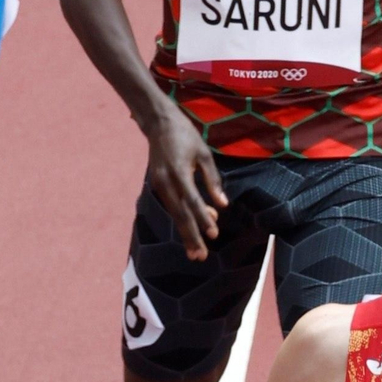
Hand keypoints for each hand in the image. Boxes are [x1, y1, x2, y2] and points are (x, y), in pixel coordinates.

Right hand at [146, 110, 227, 260]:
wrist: (158, 124)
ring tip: (196, 253)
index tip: (214, 235)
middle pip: (181, 214)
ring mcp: (159, 185)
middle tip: (201, 257)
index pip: (193, 201)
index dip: (203, 219)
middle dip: (192, 237)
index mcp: (179, 173)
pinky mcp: (158, 186)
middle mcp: (166, 183)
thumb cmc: (186, 136)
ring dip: (186, 234)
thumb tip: (223, 205)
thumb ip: (213, 180)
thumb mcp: (204, 154)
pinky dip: (183, 219)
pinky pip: (173, 207)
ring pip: (175, 214)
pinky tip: (194, 232)